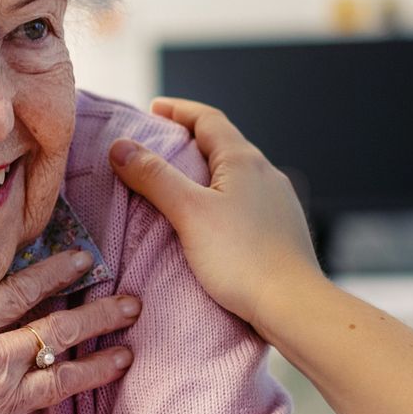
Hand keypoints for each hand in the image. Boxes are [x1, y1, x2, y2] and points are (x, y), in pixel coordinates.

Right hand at [110, 98, 321, 337]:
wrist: (291, 304)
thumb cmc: (242, 258)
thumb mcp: (189, 212)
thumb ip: (154, 177)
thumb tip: (121, 147)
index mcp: (244, 161)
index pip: (209, 119)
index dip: (179, 110)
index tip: (153, 109)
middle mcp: (266, 174)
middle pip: (223, 144)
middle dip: (190, 140)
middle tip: (159, 146)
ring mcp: (278, 202)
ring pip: (235, 174)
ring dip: (206, 171)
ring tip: (178, 183)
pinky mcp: (280, 229)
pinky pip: (245, 200)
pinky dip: (220, 197)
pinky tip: (209, 219)